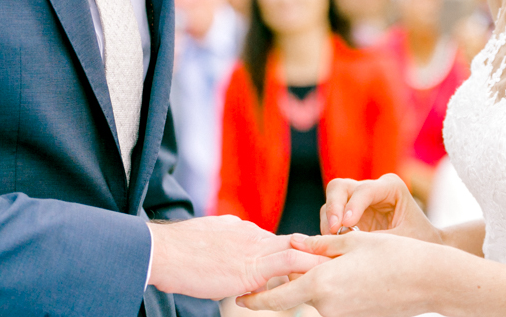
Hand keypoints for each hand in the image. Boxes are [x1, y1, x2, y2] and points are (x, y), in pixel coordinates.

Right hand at [146, 215, 325, 299]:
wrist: (163, 251)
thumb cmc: (176, 252)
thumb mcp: (207, 243)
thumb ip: (226, 247)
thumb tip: (234, 260)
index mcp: (242, 230)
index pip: (277, 240)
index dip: (297, 249)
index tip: (315, 254)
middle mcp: (252, 235)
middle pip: (294, 241)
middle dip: (317, 251)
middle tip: (342, 256)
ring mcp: (254, 249)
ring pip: (297, 251)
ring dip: (319, 260)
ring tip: (341, 267)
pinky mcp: (251, 267)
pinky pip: (288, 266)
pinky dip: (307, 269)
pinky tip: (321, 276)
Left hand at [237, 231, 445, 316]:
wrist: (429, 280)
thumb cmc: (392, 254)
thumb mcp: (352, 242)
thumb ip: (318, 246)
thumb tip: (293, 243)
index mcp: (321, 283)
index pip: (277, 296)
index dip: (256, 298)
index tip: (240, 298)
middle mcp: (328, 305)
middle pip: (298, 294)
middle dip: (294, 279)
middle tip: (299, 264)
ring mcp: (342, 315)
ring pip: (317, 297)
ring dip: (318, 282)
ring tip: (339, 263)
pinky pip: (335, 303)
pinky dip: (334, 289)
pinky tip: (352, 274)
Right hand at [319, 174, 440, 243]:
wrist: (424, 244)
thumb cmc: (420, 239)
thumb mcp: (404, 239)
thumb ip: (378, 239)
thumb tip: (350, 246)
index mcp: (390, 187)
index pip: (365, 189)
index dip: (353, 205)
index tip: (347, 224)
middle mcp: (371, 189)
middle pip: (340, 187)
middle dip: (333, 206)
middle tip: (332, 230)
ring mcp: (356, 201)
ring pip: (331, 201)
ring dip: (328, 222)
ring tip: (333, 243)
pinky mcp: (347, 215)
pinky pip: (329, 218)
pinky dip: (327, 231)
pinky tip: (332, 246)